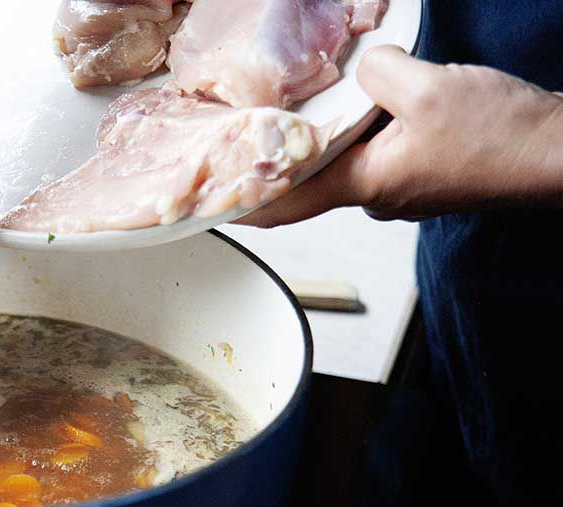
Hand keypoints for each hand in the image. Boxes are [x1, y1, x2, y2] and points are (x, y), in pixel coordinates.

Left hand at [238, 46, 562, 227]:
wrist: (556, 154)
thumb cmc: (498, 135)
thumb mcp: (426, 88)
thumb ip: (378, 73)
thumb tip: (365, 65)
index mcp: (364, 185)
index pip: (288, 204)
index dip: (247, 205)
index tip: (214, 205)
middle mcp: (377, 196)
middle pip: (314, 179)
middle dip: (287, 158)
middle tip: (256, 136)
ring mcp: (402, 189)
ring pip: (349, 162)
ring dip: (330, 141)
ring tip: (308, 112)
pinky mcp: (426, 175)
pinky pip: (380, 154)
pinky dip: (365, 134)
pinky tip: (368, 107)